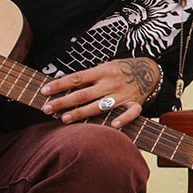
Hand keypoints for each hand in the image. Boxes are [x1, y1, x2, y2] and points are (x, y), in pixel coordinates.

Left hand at [39, 57, 159, 127]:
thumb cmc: (120, 70)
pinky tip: (113, 125)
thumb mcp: (105, 67)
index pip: (77, 78)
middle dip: (63, 102)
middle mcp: (111, 83)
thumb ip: (88, 78)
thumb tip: (62, 86)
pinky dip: (123, 119)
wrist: (149, 69)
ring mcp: (123, 94)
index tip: (44, 91)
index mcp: (102, 71)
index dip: (59, 84)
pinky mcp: (135, 103)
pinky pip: (131, 113)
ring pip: (100, 106)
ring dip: (81, 113)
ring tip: (64, 119)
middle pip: (83, 94)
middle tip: (46, 109)